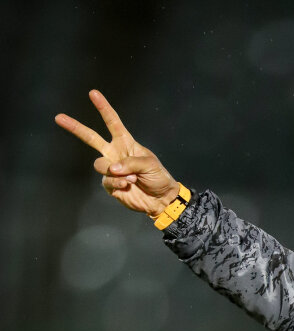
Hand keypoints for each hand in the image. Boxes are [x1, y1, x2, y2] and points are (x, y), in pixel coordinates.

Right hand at [55, 89, 179, 217]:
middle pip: (91, 138)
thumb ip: (130, 162)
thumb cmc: (157, 177)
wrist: (160, 199)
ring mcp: (111, 169)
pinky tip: (128, 185)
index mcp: (125, 142)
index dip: (103, 107)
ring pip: (99, 165)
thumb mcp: (149, 164)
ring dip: (115, 172)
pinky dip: (117, 182)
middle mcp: (114, 153)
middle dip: (75, 128)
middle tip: (58, 117)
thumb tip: (112, 168)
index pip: (111, 122)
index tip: (93, 93)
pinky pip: (106, 181)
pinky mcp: (110, 184)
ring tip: (132, 178)